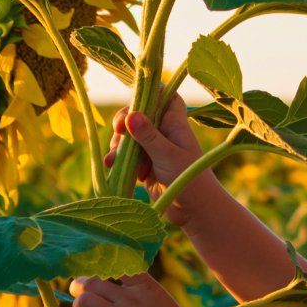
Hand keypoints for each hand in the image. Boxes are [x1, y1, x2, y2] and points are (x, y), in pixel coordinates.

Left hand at [71, 272, 203, 306]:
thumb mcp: (161, 302)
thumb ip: (138, 296)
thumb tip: (110, 298)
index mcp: (144, 285)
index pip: (114, 265)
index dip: (101, 270)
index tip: (97, 276)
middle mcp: (130, 298)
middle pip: (91, 282)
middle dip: (80, 286)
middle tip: (79, 292)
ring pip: (83, 302)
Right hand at [106, 95, 213, 227]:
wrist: (195, 211)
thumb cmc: (189, 178)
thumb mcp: (167, 155)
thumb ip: (148, 136)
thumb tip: (130, 115)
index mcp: (174, 123)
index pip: (164, 97)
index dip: (148, 95)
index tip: (133, 106)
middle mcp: (164, 132)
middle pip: (139, 115)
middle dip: (124, 123)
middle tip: (118, 132)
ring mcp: (154, 149)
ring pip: (130, 137)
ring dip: (119, 146)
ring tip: (114, 160)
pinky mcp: (146, 166)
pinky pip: (127, 157)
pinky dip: (119, 160)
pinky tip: (112, 167)